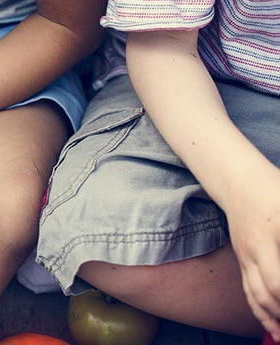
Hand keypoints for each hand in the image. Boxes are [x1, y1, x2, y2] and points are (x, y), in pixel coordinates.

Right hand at [225, 165, 279, 339]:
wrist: (240, 184)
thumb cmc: (276, 191)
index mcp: (277, 229)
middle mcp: (258, 247)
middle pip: (275, 289)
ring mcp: (248, 256)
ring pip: (260, 296)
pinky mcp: (243, 263)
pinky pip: (250, 294)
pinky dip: (264, 316)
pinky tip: (278, 332)